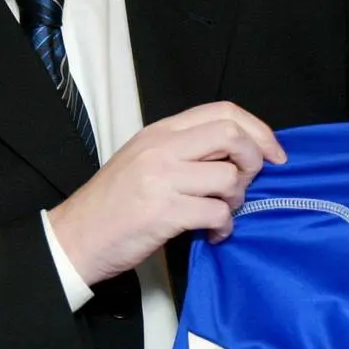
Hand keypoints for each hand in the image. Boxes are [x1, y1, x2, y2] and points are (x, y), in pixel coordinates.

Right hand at [48, 101, 285, 285]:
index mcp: (161, 131)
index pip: (224, 111)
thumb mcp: (146, 158)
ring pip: (228, 178)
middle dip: (254, 160)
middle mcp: (162, 148)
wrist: (75, 237)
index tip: (274, 153)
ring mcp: (162, 179)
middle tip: (249, 182)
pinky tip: (213, 233)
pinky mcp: (163, 212)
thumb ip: (187, 148)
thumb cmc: (114, 202)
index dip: (259, 130)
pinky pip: (216, 213)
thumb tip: (242, 152)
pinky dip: (224, 227)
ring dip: (237, 199)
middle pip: (232, 135)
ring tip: (223, 211)